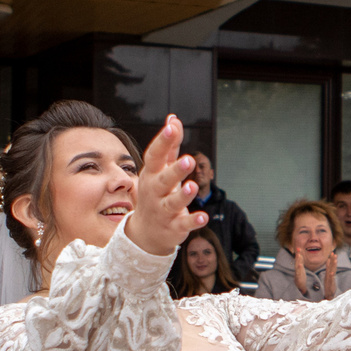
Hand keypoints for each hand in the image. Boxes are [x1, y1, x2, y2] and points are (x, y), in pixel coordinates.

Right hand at [121, 116, 207, 259]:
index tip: (172, 127)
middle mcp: (155, 192)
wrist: (146, 232)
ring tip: (193, 186)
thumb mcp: (159, 170)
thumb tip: (173, 118)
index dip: (163, 142)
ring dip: (183, 195)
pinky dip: (193, 221)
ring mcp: (163, 211)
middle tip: (188, 160)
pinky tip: (204, 217)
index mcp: (152, 174)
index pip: (155, 156)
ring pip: (172, 203)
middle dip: (175, 171)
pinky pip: (183, 224)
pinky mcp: (174, 227)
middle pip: (163, 180)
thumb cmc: (156, 192)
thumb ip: (169, 146)